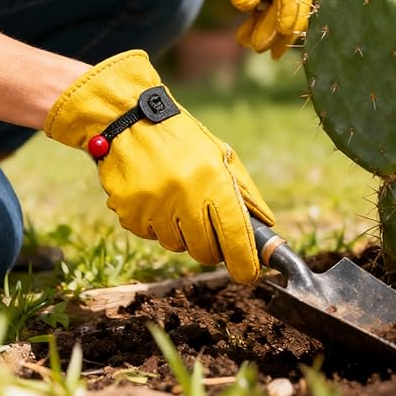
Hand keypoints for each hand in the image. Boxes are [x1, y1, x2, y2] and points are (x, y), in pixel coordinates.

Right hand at [44, 50, 273, 282]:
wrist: (129, 121)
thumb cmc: (182, 139)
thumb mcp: (220, 155)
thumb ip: (245, 192)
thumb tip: (266, 226)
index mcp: (213, 179)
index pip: (235, 235)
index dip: (244, 262)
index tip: (247, 274)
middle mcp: (185, 196)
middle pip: (205, 251)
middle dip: (210, 246)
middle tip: (205, 225)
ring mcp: (154, 207)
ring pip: (176, 245)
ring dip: (180, 231)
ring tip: (174, 199)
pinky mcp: (129, 214)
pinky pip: (150, 235)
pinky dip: (155, 223)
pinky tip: (153, 196)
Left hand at [173, 0, 311, 57]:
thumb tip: (249, 7)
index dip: (290, 13)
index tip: (282, 34)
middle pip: (292, 7)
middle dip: (277, 30)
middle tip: (258, 48)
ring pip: (282, 14)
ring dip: (266, 31)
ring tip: (244, 42)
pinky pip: (272, 14)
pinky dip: (260, 26)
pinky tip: (243, 37)